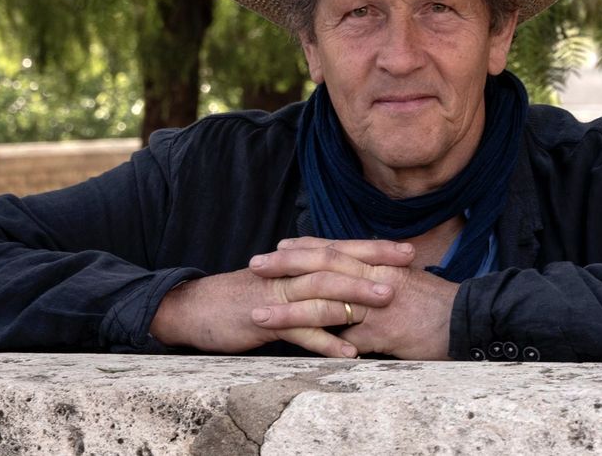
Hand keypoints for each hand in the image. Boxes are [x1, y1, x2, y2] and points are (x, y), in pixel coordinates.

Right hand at [148, 239, 414, 357]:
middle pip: (337, 262)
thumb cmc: (240, 298)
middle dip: (374, 263)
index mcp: (295, 263)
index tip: (407, 250)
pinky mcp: (265, 319)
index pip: (341, 249)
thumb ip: (307, 280)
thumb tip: (340, 282)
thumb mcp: (278, 284)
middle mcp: (290, 272)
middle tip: (407, 265)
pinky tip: (349, 353)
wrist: (194, 308)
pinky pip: (300, 330)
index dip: (374, 248)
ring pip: (321, 290)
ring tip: (387, 300)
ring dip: (355, 296)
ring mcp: (278, 294)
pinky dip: (326, 342)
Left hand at [248, 237, 459, 359]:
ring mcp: (377, 304)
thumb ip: (380, 280)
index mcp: (379, 264)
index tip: (278, 247)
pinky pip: (346, 338)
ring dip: (288, 309)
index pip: (334, 248)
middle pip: (322, 266)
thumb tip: (360, 281)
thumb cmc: (439, 305)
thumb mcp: (408, 282)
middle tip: (255, 265)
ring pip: (324, 303)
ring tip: (259, 314)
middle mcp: (374, 277)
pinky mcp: (383, 332)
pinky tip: (294, 348)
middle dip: (285, 266)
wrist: (470, 319)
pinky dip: (320, 343)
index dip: (304, 247)